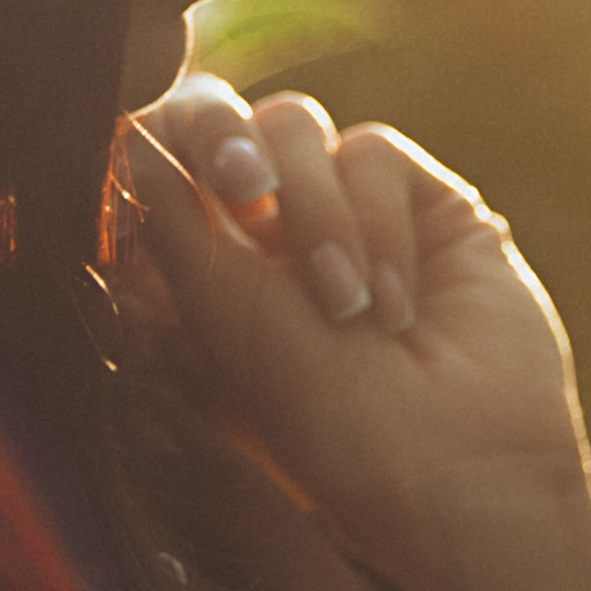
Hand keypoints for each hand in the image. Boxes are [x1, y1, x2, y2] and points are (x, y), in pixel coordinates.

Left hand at [125, 77, 590, 590]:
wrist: (462, 472)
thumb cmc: (333, 428)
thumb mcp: (231, 328)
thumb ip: (178, 230)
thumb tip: (128, 137)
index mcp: (202, 268)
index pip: (156, 164)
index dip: (151, 144)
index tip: (146, 168)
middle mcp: (268, 233)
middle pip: (218, 118)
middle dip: (219, 136)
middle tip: (239, 181)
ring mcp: (345, 212)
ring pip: (293, 126)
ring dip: (313, 208)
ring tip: (345, 304)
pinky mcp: (423, 202)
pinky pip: (372, 153)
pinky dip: (376, 221)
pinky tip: (393, 305)